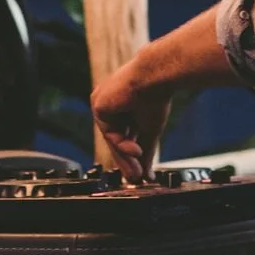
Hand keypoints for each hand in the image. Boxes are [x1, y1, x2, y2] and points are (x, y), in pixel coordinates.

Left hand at [91, 50, 172, 183]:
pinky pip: (109, 132)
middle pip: (115, 139)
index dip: (130, 154)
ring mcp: (102, 104)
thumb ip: (145, 151)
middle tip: (136, 177)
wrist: (155, 76)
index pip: (122, 135)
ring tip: (137, 171)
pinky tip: (135, 150)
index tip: (140, 172)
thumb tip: (146, 173)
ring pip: (111, 138)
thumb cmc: (156, 96)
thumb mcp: (150, 129)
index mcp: (121, 105)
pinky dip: (121, 144)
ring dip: (125, 156)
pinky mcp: (98, 105)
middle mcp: (109, 104)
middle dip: (126, 160)